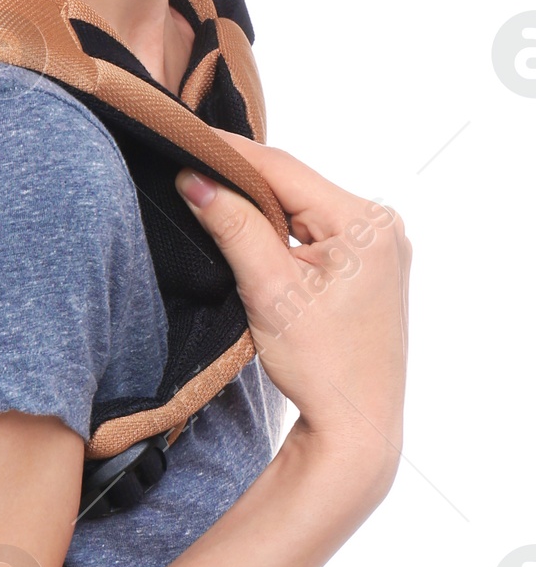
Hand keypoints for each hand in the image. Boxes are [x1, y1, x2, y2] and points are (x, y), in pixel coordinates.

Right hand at [177, 142, 409, 494]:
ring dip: (261, 209)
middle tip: (190, 171)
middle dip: (243, 182)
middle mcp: (382, 227)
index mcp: (366, 224)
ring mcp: (381, 248)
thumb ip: (234, 226)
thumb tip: (196, 178)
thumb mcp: (269, 290)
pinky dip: (282, 232)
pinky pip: (317, 233)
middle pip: (295, 188)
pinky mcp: (371, 268)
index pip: (284, 170)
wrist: (355, 425)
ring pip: (303, 210)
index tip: (185, 140)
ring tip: (213, 201)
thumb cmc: (320, 367)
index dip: (230, 154)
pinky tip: (252, 237)